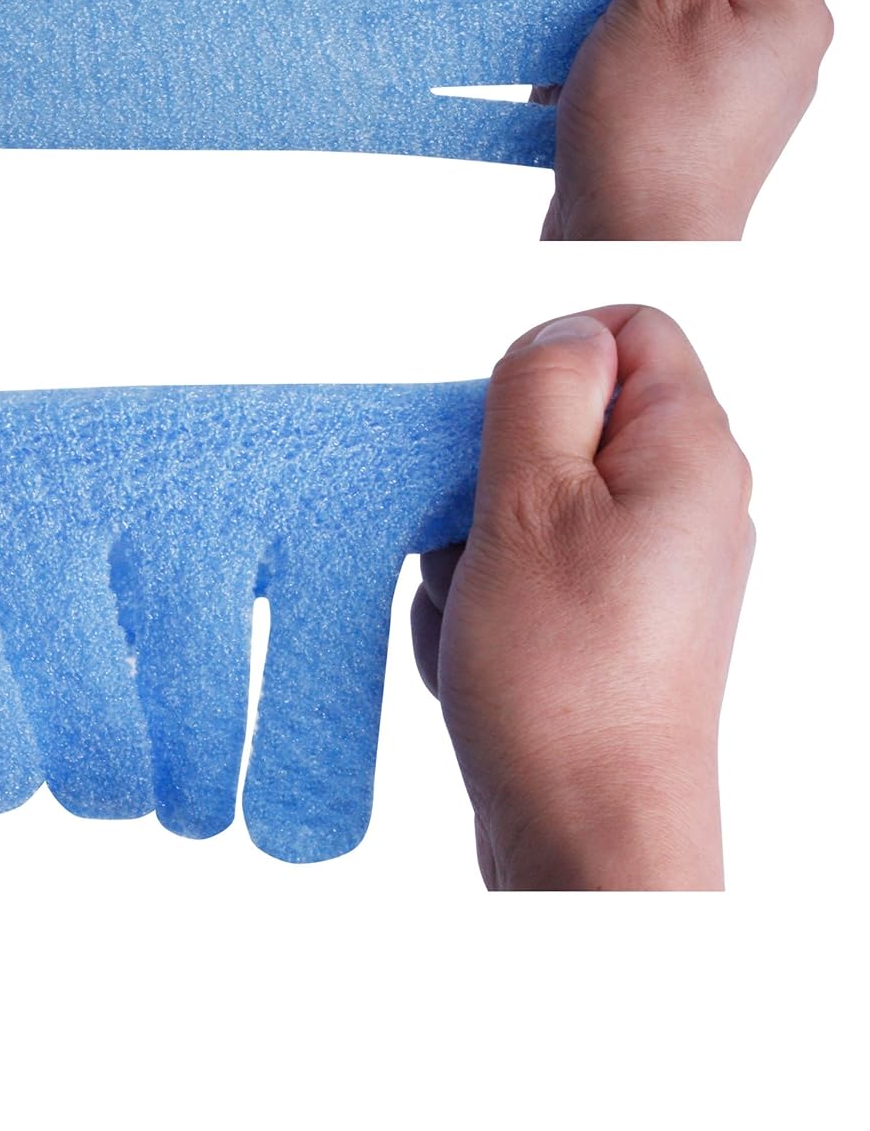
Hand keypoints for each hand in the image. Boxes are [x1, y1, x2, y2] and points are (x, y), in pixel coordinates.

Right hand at [412, 307, 752, 888]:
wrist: (585, 831)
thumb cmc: (562, 679)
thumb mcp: (527, 501)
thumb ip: (541, 388)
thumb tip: (558, 331)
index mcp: (688, 452)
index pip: (628, 328)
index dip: (547, 357)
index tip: (495, 424)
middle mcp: (687, 501)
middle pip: (569, 417)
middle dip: (493, 465)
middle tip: (473, 527)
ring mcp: (651, 563)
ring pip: (535, 495)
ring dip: (479, 537)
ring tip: (477, 602)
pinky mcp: (615, 616)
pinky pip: (533, 562)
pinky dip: (491, 589)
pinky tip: (482, 642)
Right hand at [540, 0, 832, 239]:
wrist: (627, 246)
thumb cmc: (648, 133)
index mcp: (791, 3)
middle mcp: (774, 47)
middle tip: (597, 10)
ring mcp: (733, 93)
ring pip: (665, 21)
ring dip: (608, 29)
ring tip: (578, 61)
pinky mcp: (689, 130)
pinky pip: (647, 73)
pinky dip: (604, 74)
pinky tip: (571, 97)